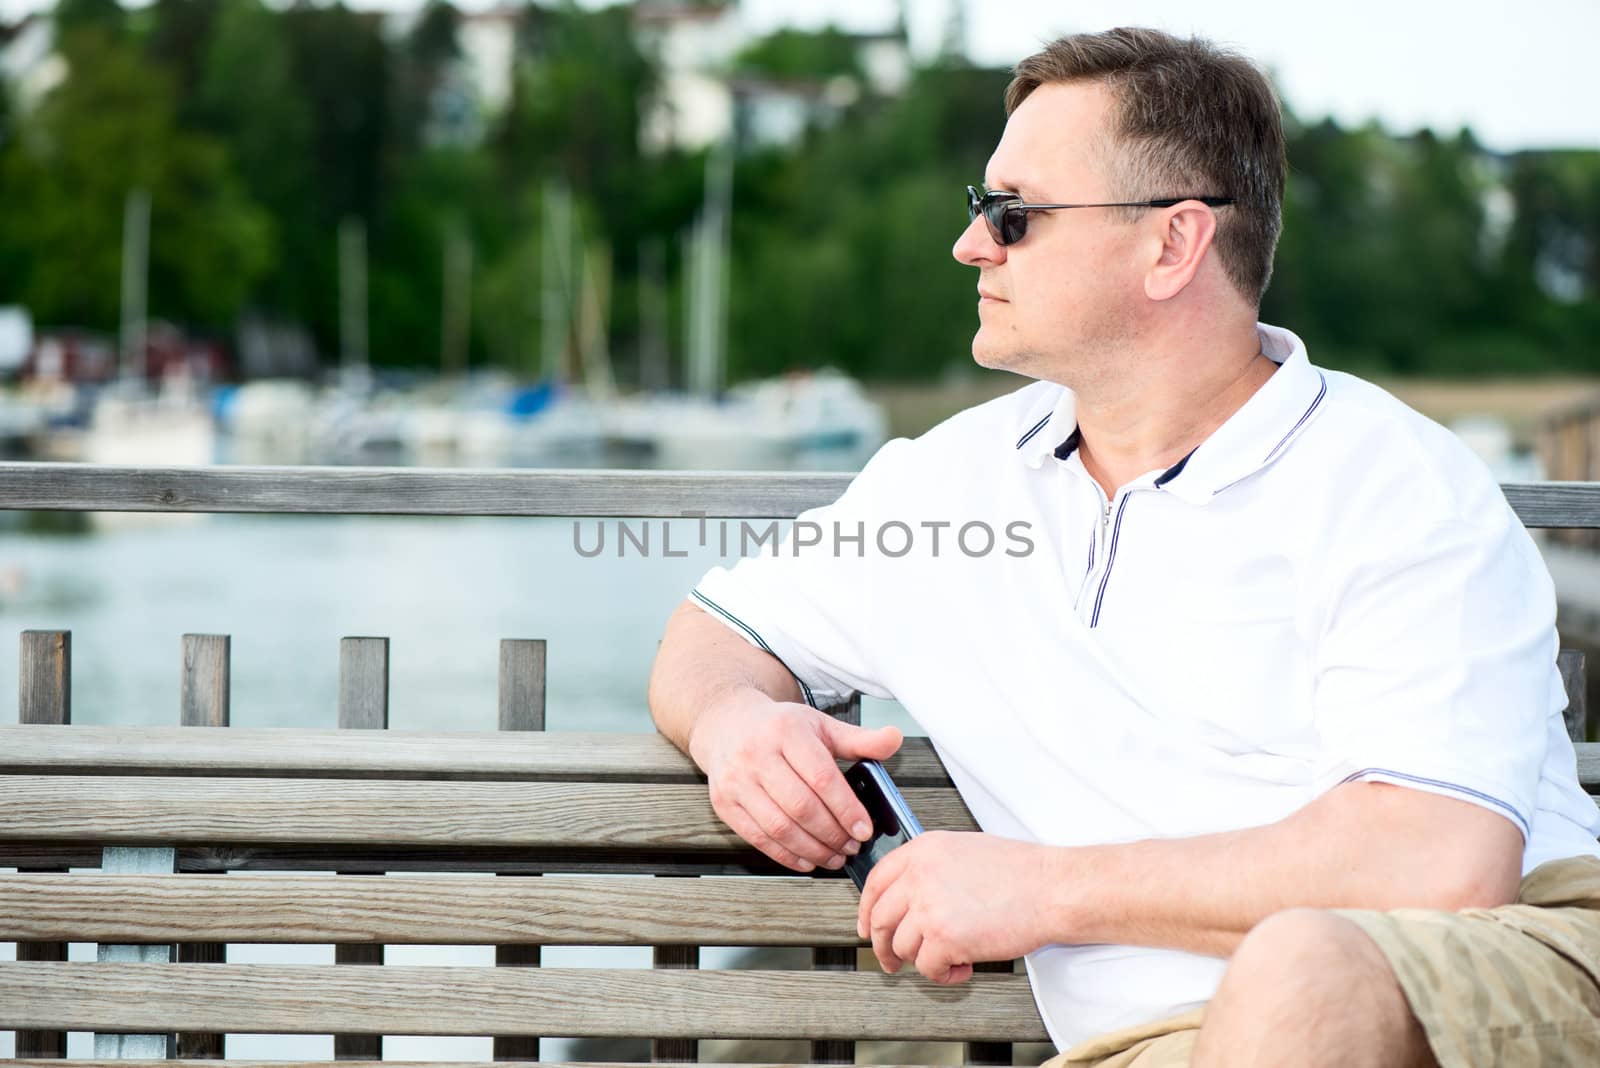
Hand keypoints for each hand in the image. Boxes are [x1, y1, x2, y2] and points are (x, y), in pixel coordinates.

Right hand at [689, 691, 901, 872]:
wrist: (728, 725)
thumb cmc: (780, 728)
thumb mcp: (820, 725)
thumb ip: (858, 739)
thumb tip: (895, 739)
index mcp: (786, 731)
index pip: (821, 777)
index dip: (846, 808)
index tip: (864, 829)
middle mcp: (757, 755)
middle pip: (801, 806)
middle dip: (832, 834)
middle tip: (852, 847)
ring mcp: (737, 781)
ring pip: (779, 826)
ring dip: (812, 849)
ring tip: (835, 856)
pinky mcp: (725, 804)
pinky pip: (758, 838)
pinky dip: (786, 855)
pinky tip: (807, 860)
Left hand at [857, 831, 1058, 984]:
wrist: (1051, 889)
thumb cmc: (1020, 872)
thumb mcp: (964, 850)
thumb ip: (931, 867)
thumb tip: (910, 896)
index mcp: (923, 850)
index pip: (876, 880)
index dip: (866, 908)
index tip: (866, 926)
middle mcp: (919, 876)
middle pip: (880, 918)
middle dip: (882, 945)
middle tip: (891, 959)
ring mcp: (928, 907)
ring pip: (902, 947)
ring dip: (921, 961)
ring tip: (948, 959)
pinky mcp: (942, 938)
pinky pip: (927, 968)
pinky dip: (944, 975)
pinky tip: (964, 967)